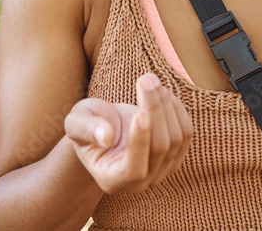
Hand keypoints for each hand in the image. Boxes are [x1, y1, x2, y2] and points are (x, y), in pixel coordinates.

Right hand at [64, 73, 191, 193]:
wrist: (103, 128)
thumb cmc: (86, 126)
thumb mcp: (76, 123)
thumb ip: (86, 129)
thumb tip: (105, 137)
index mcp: (111, 179)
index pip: (134, 169)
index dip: (140, 142)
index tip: (141, 112)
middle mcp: (140, 182)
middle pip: (160, 147)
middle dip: (155, 109)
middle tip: (146, 78)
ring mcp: (161, 171)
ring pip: (176, 137)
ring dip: (166, 104)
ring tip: (150, 80)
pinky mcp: (175, 155)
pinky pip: (186, 132)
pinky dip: (176, 108)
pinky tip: (162, 92)